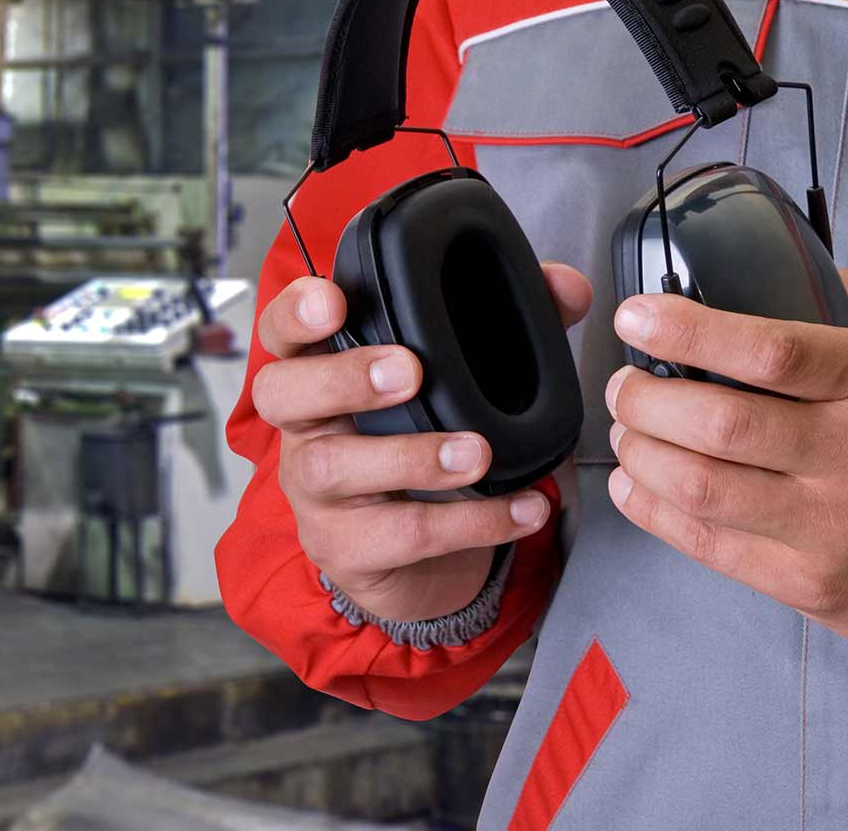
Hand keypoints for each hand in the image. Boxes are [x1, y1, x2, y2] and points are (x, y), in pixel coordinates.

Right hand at [255, 264, 593, 622]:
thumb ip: (511, 324)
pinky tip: (521, 507)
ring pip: (334, 466)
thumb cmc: (426, 445)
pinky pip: (399, 535)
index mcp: (322, 371)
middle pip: (282, 392)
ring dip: (410, 456)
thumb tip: (566, 288)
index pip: (281, 332)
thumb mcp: (462, 381)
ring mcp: (315, 492)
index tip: (332, 300)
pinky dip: (469, 522)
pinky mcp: (346, 548)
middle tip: (408, 372)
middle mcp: (305, 427)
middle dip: (343, 377)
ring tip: (476, 452)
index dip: (295, 313)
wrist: (418, 559)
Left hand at [602, 270, 847, 662]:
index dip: (689, 330)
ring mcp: (832, 526)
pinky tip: (635, 485)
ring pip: (703, 488)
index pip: (772, 351)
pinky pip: (708, 545)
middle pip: (721, 423)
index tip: (637, 318)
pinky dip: (654, 511)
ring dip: (640, 455)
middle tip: (624, 386)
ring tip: (626, 432)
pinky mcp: (809, 584)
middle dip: (646, 401)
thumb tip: (778, 254)